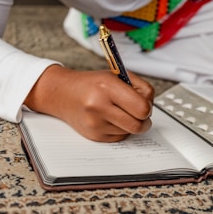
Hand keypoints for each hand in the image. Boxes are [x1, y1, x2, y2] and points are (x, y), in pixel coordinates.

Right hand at [24, 65, 154, 141]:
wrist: (62, 93)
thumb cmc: (91, 84)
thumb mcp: (116, 76)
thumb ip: (139, 88)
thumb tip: (151, 106)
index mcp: (107, 87)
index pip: (141, 108)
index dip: (148, 108)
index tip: (145, 105)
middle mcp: (99, 106)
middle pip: (138, 125)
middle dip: (144, 120)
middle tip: (141, 114)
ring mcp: (95, 124)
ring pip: (130, 132)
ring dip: (131, 124)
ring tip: (120, 111)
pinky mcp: (94, 136)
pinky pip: (120, 138)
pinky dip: (121, 129)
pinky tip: (111, 118)